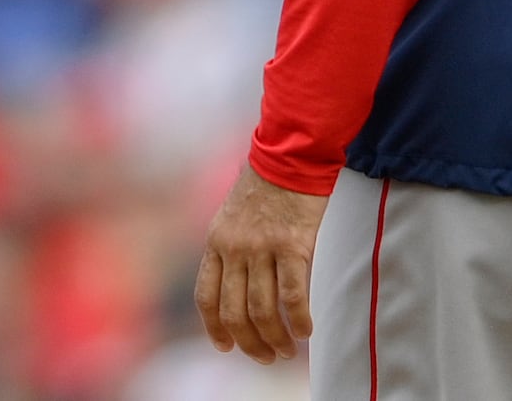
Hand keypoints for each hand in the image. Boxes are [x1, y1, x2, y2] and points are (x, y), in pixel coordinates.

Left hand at [196, 164, 325, 362]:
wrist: (288, 155)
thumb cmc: (264, 187)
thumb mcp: (231, 218)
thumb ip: (231, 251)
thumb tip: (239, 291)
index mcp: (215, 242)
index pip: (206, 297)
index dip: (214, 328)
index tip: (226, 347)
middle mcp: (234, 248)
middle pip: (234, 312)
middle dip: (249, 342)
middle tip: (266, 356)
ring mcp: (261, 247)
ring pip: (262, 310)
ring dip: (276, 338)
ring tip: (287, 350)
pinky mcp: (292, 244)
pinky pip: (292, 295)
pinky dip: (299, 320)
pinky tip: (306, 331)